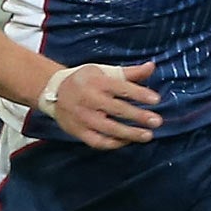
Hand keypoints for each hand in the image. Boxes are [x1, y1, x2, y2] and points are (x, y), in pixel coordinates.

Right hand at [43, 61, 161, 149]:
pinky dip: (114, 143)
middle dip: (139, 116)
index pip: (122, 88)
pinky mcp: (78, 131)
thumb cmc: (84, 81)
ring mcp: (84, 118)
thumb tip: (152, 67)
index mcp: (97, 82)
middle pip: (118, 110)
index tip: (156, 100)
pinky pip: (98, 141)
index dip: (140, 94)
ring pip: (109, 129)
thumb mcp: (104, 72)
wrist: (54, 92)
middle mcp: (90, 100)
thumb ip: (130, 73)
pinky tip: (127, 141)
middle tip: (157, 121)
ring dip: (130, 133)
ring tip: (147, 136)